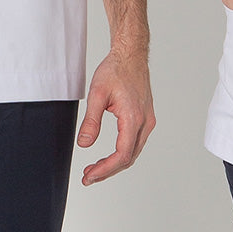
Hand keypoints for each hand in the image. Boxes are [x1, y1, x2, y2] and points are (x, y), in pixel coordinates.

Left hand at [76, 48, 154, 185]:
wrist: (130, 55)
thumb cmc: (116, 70)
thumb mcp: (97, 93)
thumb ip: (91, 121)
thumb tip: (84, 144)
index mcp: (133, 118)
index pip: (121, 155)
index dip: (105, 170)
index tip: (89, 176)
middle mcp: (144, 122)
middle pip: (128, 158)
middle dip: (108, 170)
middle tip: (88, 176)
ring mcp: (147, 120)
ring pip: (133, 152)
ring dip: (115, 163)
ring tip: (95, 168)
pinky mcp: (146, 118)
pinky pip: (135, 143)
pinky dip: (122, 153)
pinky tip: (109, 155)